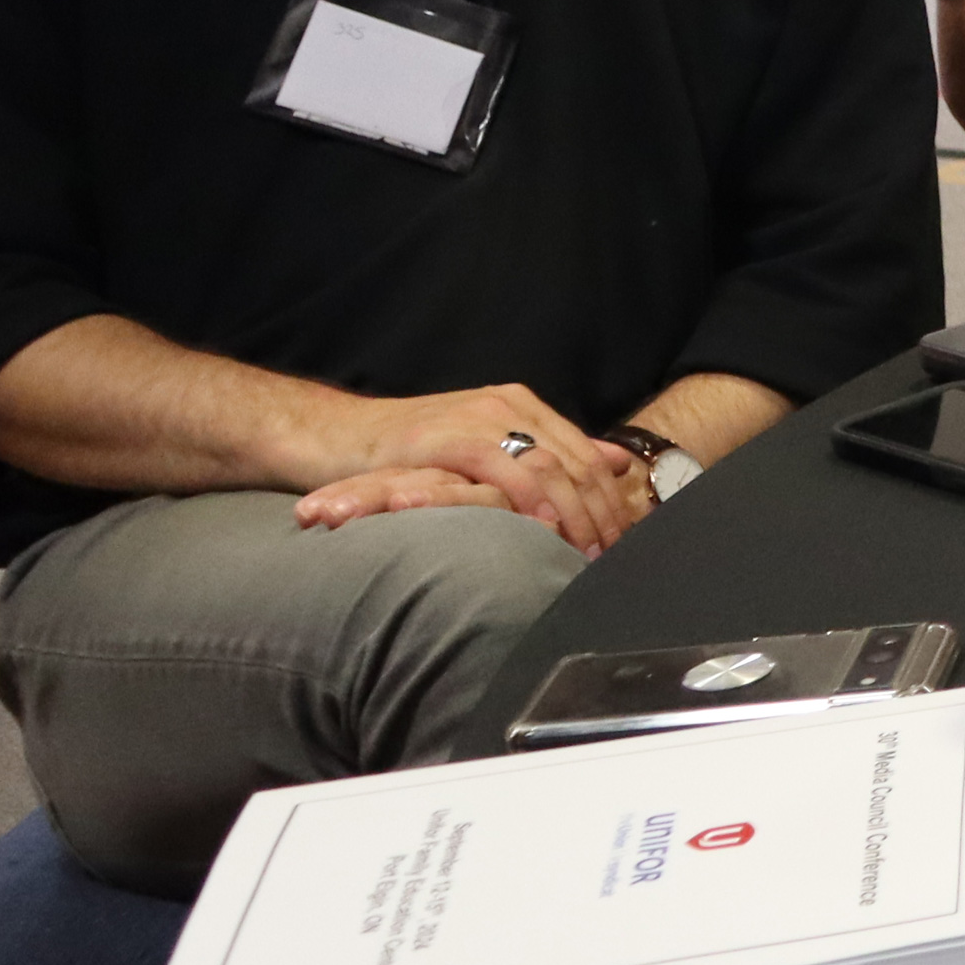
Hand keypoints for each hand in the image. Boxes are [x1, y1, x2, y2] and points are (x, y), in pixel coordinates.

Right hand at [326, 383, 651, 557]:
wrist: (338, 436)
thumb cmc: (411, 453)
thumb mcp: (488, 449)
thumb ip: (549, 454)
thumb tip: (619, 464)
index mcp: (525, 408)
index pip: (586, 456)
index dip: (609, 501)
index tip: (625, 541)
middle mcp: (509, 406)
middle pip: (575, 463)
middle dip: (599, 514)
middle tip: (610, 558)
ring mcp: (478, 418)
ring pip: (548, 465)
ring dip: (572, 513)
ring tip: (583, 552)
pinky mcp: (446, 437)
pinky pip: (500, 467)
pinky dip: (527, 498)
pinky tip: (542, 527)